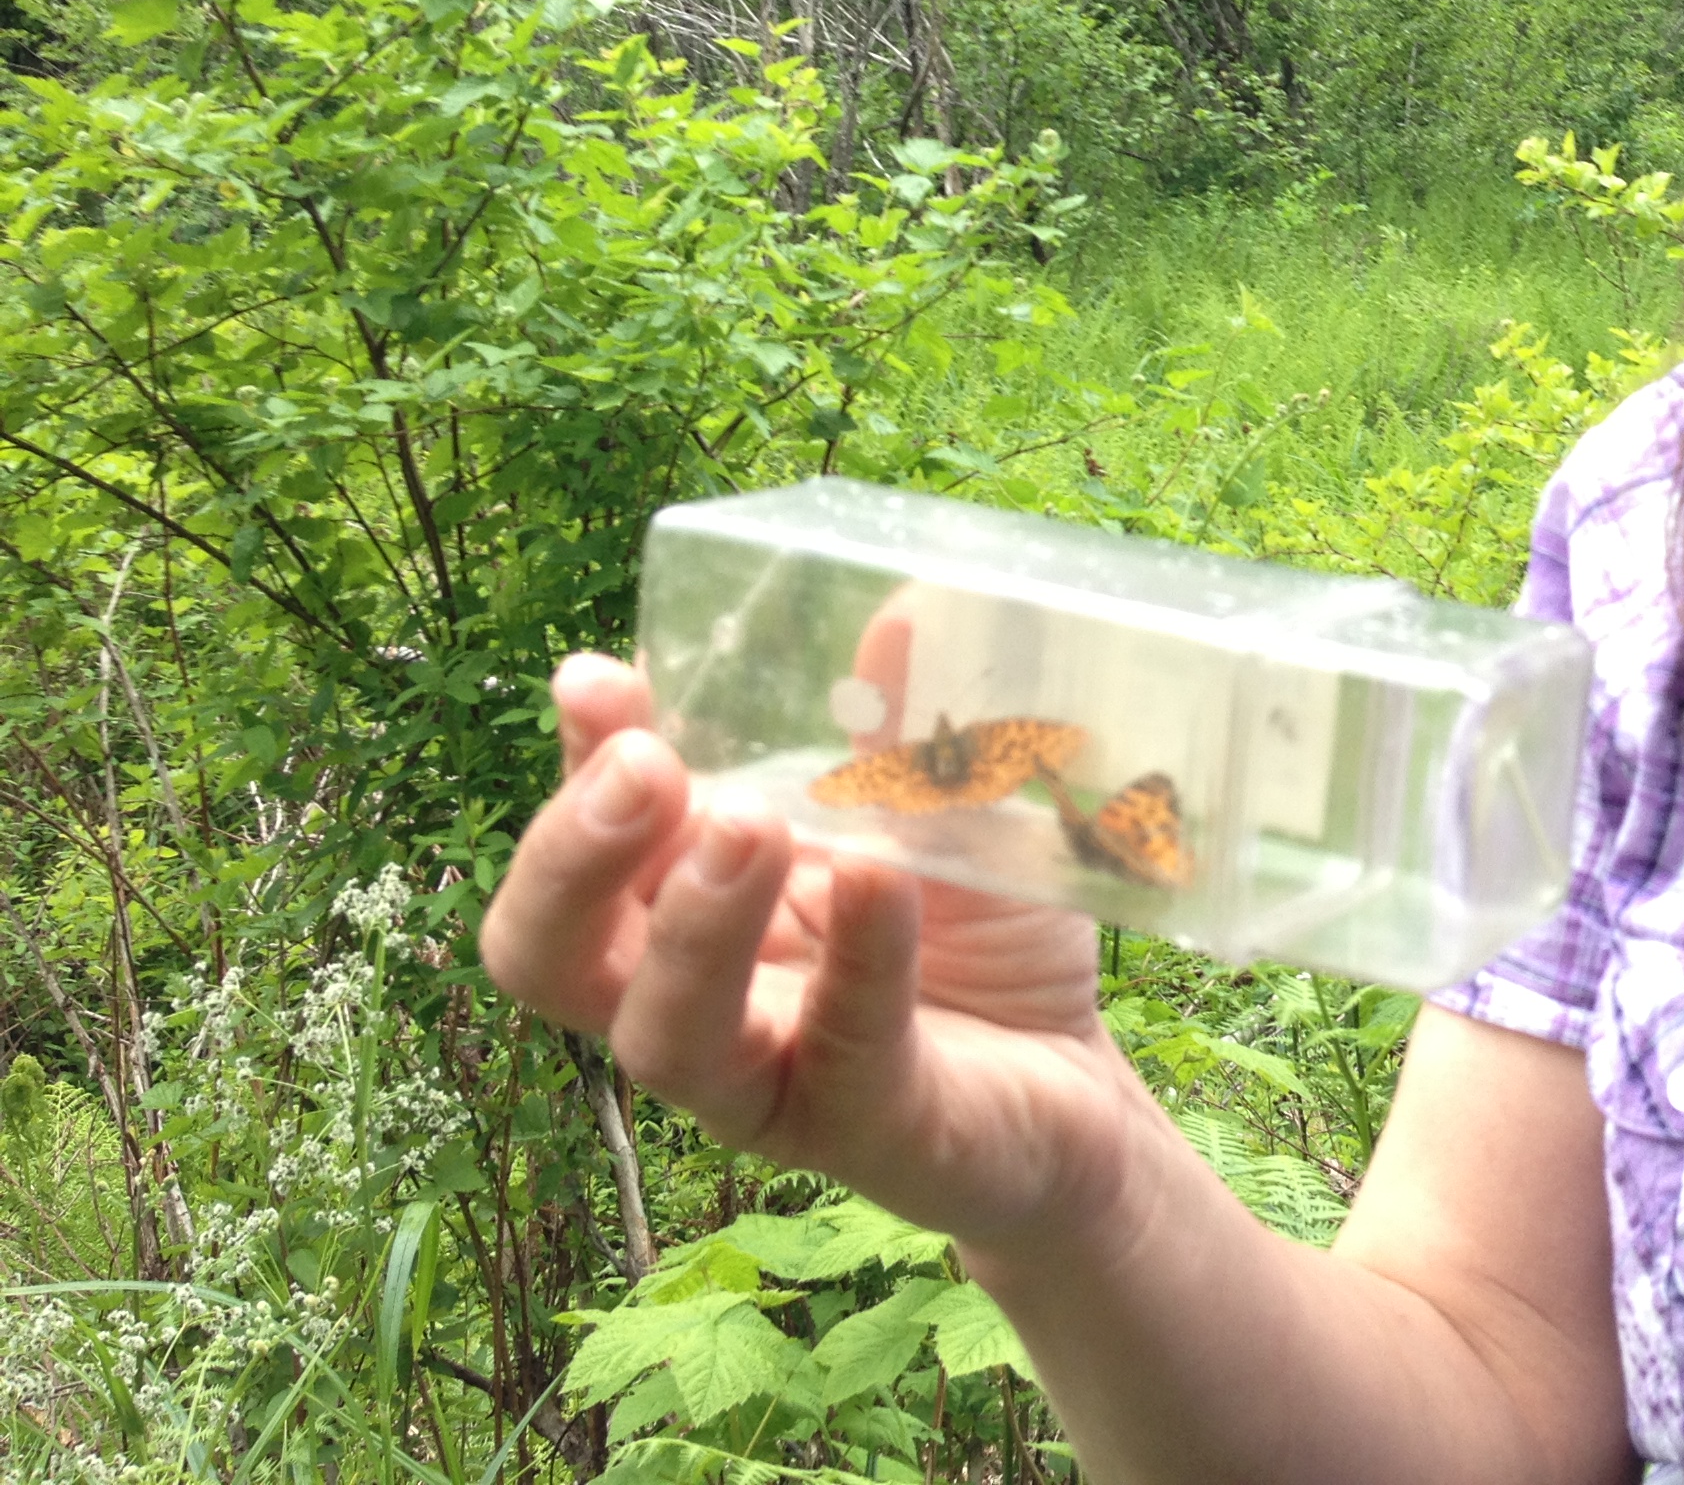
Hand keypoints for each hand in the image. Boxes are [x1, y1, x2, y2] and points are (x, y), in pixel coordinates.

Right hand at [477, 651, 1150, 1255]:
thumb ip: (908, 731)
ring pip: (661, 1034)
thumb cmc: (982, 938)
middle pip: (549, 956)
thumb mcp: (945, 811)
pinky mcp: (868, 1132)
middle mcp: (698, 999)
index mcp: (689, 905)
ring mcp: (771, 1079)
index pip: (586, 841)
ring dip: (693, 924)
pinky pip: (841, 1054)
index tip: (599, 680)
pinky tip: (875, 880)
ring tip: (749, 821)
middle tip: (646, 765)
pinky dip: (858, 960)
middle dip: (573, 855)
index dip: (575, 762)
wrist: (1081, 1085)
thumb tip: (910, 604)